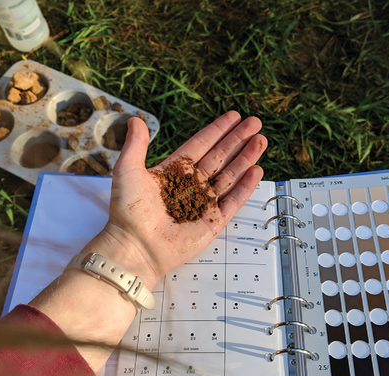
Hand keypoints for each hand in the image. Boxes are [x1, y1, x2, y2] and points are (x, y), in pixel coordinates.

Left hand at [84, 111, 265, 289]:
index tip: (234, 116)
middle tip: (255, 123)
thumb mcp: (128, 169)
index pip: (201, 145)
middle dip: (238, 140)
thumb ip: (136, 144)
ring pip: (230, 175)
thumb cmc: (127, 211)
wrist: (135, 245)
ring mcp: (203, 203)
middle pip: (220, 157)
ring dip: (246, 158)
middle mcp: (191, 185)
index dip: (218, 130)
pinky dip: (245, 186)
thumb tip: (136, 120)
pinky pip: (233, 201)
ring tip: (261, 141)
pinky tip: (256, 170)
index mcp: (174, 171)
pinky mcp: (212, 222)